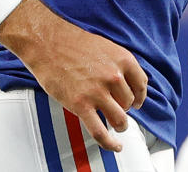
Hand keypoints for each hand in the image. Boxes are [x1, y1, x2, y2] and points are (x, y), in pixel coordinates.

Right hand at [0, 0, 148, 152]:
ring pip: (119, 119)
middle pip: (129, 103)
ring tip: (116, 126)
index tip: (136, 102)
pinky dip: (109, 143)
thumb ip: (117, 64)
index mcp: (122, 59)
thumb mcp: (104, 46)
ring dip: (120, 125)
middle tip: (117, 109)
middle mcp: (114, 76)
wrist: (46, 42)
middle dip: (124, 109)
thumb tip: (125, 81)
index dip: (139, 96)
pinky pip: (100, 131)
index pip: (141, 84)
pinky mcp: (81, 104)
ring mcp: (97, 91)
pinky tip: (114, 145)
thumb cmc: (70, 42)